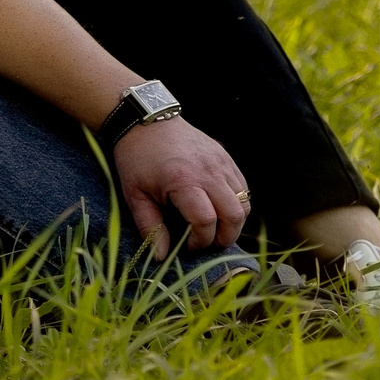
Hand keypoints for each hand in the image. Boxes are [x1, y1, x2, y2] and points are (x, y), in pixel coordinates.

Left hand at [109, 117, 250, 255]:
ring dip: (234, 222)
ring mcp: (221, 163)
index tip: (187, 246)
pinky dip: (236, 204)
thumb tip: (161, 257)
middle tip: (207, 243)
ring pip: (244, 203)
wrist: (146, 122)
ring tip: (213, 228)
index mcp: (183, 181)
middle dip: (224, 237)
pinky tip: (217, 208)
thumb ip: (150, 227)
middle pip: (234, 215)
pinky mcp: (226, 158)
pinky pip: (243, 188)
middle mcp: (208, 172)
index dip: (200, 241)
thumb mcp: (134, 194)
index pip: (206, 221)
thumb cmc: (136, 159)